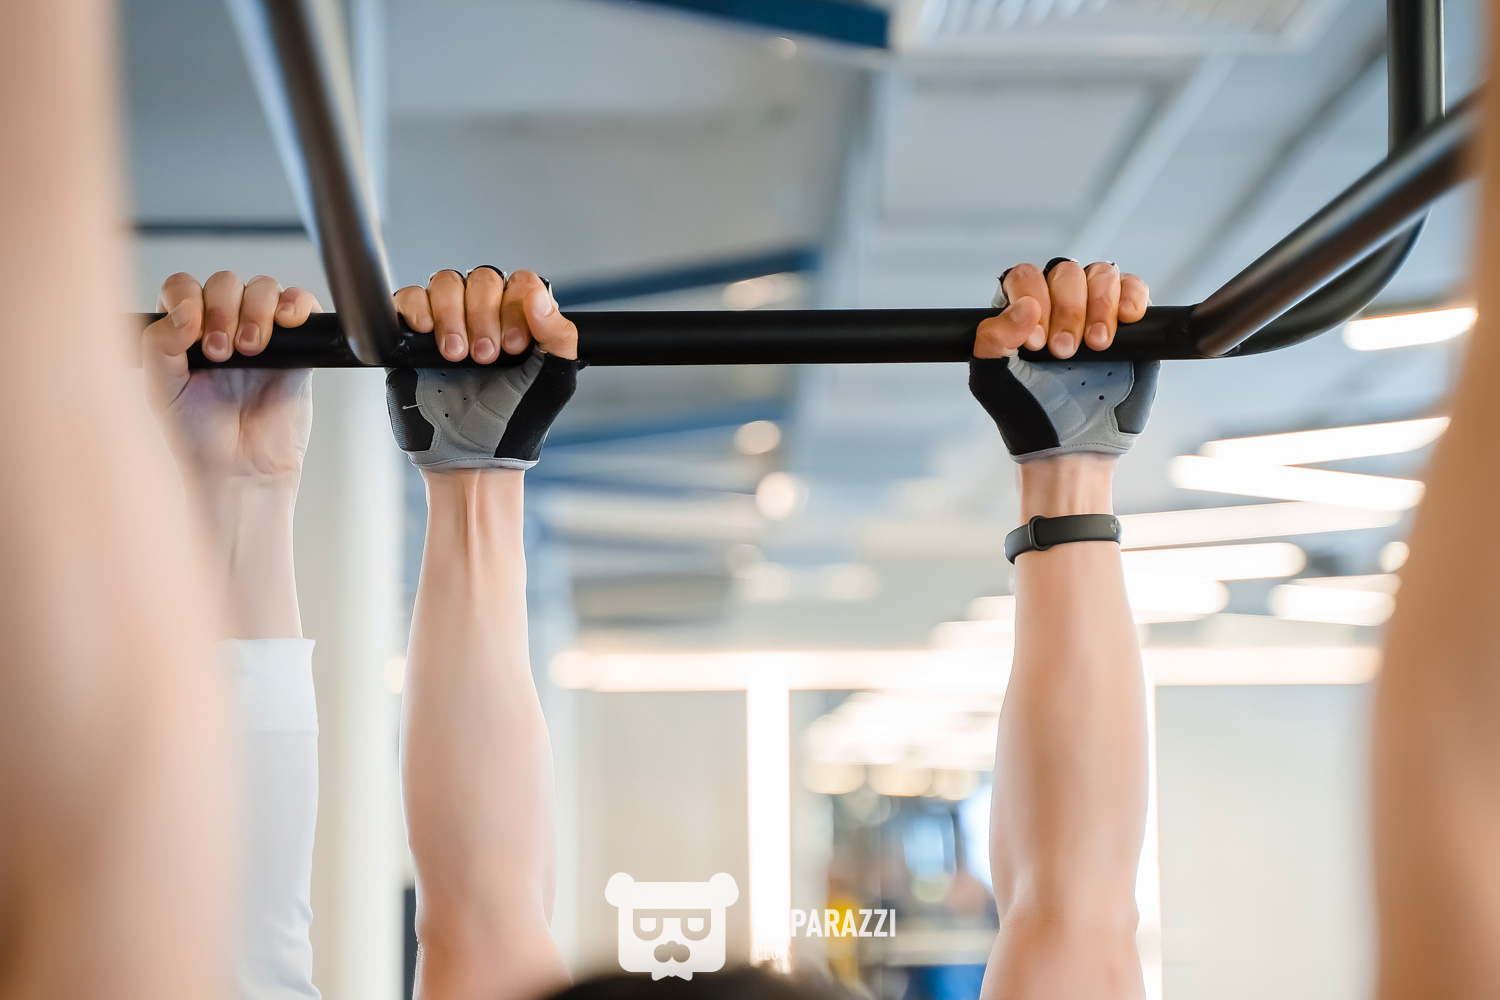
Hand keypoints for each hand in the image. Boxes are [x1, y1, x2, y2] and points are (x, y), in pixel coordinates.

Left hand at [143, 271, 317, 485]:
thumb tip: (187, 311)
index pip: (183, 287)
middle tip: (223, 353)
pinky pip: (301, 306)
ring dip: (257, 311)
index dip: (189, 298)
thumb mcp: (160, 389)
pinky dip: (297, 305)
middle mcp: (222, 328)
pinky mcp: (296, 349)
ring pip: (263, 288)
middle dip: (224, 310)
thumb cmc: (198, 438)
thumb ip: (160, 343)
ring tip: (252, 350)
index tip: (193, 330)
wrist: (241, 470)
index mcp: (184, 333)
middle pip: (226, 282)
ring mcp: (261, 336)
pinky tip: (287, 324)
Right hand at [387, 268, 582, 472]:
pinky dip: (417, 308)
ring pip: (445, 283)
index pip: (520, 284)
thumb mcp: (553, 382)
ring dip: (452, 316)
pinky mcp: (413, 337)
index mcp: (523, 321)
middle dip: (484, 316)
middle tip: (485, 357)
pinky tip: (426, 333)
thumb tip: (539, 296)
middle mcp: (486, 316)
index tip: (515, 346)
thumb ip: (558, 337)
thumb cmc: (515, 423)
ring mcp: (448, 323)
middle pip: (482, 279)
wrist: (471, 457)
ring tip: (457, 357)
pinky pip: (409, 299)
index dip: (516, 306)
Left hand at [970, 259, 1158, 464]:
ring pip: (1102, 274)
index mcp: (1020, 312)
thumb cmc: (1028, 414)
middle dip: (1067, 310)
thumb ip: (993, 339)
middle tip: (1064, 353)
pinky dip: (1131, 297)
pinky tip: (1125, 321)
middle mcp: (1057, 304)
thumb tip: (1024, 306)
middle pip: (1065, 272)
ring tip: (1096, 346)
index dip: (1032, 298)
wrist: (1071, 448)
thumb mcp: (992, 380)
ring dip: (1099, 306)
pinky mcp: (1129, 324)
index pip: (1025, 276)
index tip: (1035, 341)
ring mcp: (1095, 310)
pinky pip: (1134, 289)